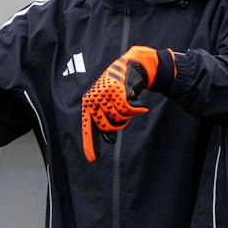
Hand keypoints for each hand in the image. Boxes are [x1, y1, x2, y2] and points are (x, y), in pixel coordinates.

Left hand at [80, 47, 173, 161]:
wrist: (131, 67)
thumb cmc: (119, 89)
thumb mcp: (111, 105)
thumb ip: (108, 121)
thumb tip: (109, 140)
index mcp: (89, 103)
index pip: (88, 127)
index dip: (91, 144)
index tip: (92, 160)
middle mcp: (94, 99)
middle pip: (107, 126)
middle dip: (119, 124)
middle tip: (125, 115)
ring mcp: (105, 95)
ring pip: (119, 118)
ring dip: (128, 114)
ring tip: (128, 103)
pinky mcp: (117, 91)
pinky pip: (128, 110)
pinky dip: (136, 109)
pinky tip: (139, 103)